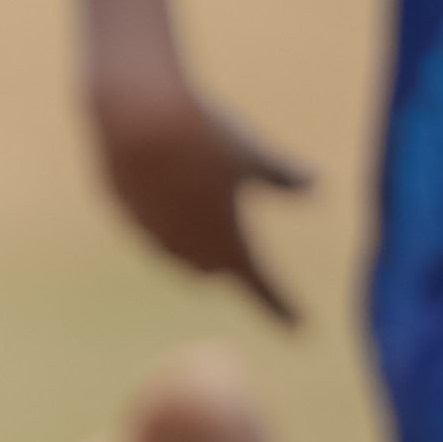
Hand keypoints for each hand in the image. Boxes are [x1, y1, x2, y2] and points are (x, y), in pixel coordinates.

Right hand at [88, 60, 315, 321]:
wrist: (133, 115)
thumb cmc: (201, 134)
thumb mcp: (251, 151)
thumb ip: (282, 174)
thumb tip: (317, 185)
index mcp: (227, 242)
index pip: (260, 286)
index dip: (280, 306)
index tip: (299, 327)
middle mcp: (187, 249)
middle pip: (214, 268)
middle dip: (230, 268)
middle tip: (245, 270)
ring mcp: (152, 234)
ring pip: (179, 252)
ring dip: (195, 246)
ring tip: (205, 232)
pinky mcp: (126, 213)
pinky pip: (151, 227)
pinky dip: (167, 219)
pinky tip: (168, 194)